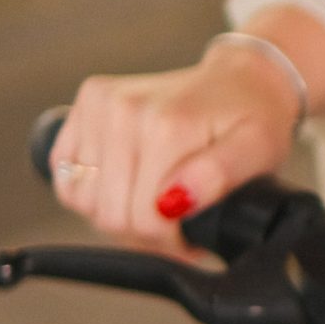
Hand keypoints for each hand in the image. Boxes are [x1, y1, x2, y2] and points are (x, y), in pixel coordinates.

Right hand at [48, 37, 304, 252]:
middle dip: (144, 233)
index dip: (169, 242)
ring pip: (84, 199)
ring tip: (153, 203)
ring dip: (117, 213)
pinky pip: (66, 174)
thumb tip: (174, 201)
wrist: (238, 81)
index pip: (144, 218)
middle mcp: (123, 109)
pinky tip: (126, 184)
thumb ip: (220, 175)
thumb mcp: (258, 151)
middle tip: (175, 226)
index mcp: (166, 124)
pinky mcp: (85, 104)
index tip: (190, 238)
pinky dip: (91, 191)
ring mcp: (98, 103)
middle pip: (110, 213)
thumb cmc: (250, 120)